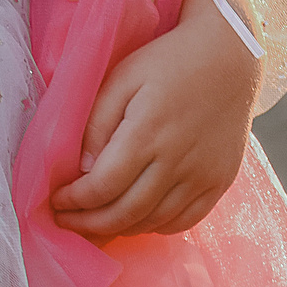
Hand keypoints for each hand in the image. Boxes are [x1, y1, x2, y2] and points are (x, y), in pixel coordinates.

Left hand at [49, 0, 255, 238]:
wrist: (231, 56)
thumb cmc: (168, 61)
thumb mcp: (122, 77)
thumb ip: (97, 122)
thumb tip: (81, 169)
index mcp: (147, 132)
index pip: (102, 186)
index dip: (74, 202)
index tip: (56, 201)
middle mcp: (177, 160)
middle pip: (125, 213)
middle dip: (89, 225)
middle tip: (68, 222)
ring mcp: (203, 175)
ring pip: (153, 223)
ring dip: (119, 229)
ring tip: (96, 224)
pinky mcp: (220, 181)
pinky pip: (184, 222)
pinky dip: (155, 227)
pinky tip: (136, 219)